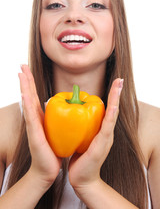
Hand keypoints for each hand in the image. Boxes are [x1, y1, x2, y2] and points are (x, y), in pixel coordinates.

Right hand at [18, 65, 61, 187]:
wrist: (48, 167)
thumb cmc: (52, 149)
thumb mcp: (54, 129)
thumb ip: (54, 117)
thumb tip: (52, 104)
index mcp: (39, 116)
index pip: (33, 95)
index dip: (30, 82)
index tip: (26, 69)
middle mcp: (33, 118)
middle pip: (28, 95)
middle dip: (25, 80)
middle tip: (21, 65)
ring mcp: (32, 125)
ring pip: (27, 103)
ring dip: (25, 88)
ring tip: (21, 74)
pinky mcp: (34, 134)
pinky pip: (31, 117)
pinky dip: (28, 105)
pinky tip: (25, 95)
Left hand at [68, 78, 122, 192]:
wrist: (82, 178)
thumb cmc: (79, 158)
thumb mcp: (79, 138)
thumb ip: (77, 127)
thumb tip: (65, 113)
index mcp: (101, 130)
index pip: (107, 109)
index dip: (110, 96)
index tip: (113, 83)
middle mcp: (107, 132)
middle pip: (113, 109)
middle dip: (116, 93)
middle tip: (120, 80)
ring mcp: (106, 138)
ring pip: (112, 115)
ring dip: (116, 100)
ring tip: (119, 86)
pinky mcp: (102, 145)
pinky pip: (107, 128)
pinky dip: (111, 116)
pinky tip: (113, 106)